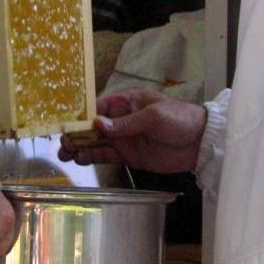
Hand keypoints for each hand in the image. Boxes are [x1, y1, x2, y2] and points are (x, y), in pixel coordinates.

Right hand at [59, 89, 206, 173]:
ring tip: (64, 155)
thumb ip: (126, 123)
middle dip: (75, 134)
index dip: (81, 116)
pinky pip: (106, 155)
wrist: (201, 142)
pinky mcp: (128, 155)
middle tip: (62, 144)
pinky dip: (92, 157)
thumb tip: (98, 124)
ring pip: (95, 142)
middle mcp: (120, 120)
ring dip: (79, 147)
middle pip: (91, 126)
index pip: (97, 107)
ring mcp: (123, 138)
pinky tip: (80, 160)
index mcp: (125, 102)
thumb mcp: (153, 115)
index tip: (66, 125)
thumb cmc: (179, 118)